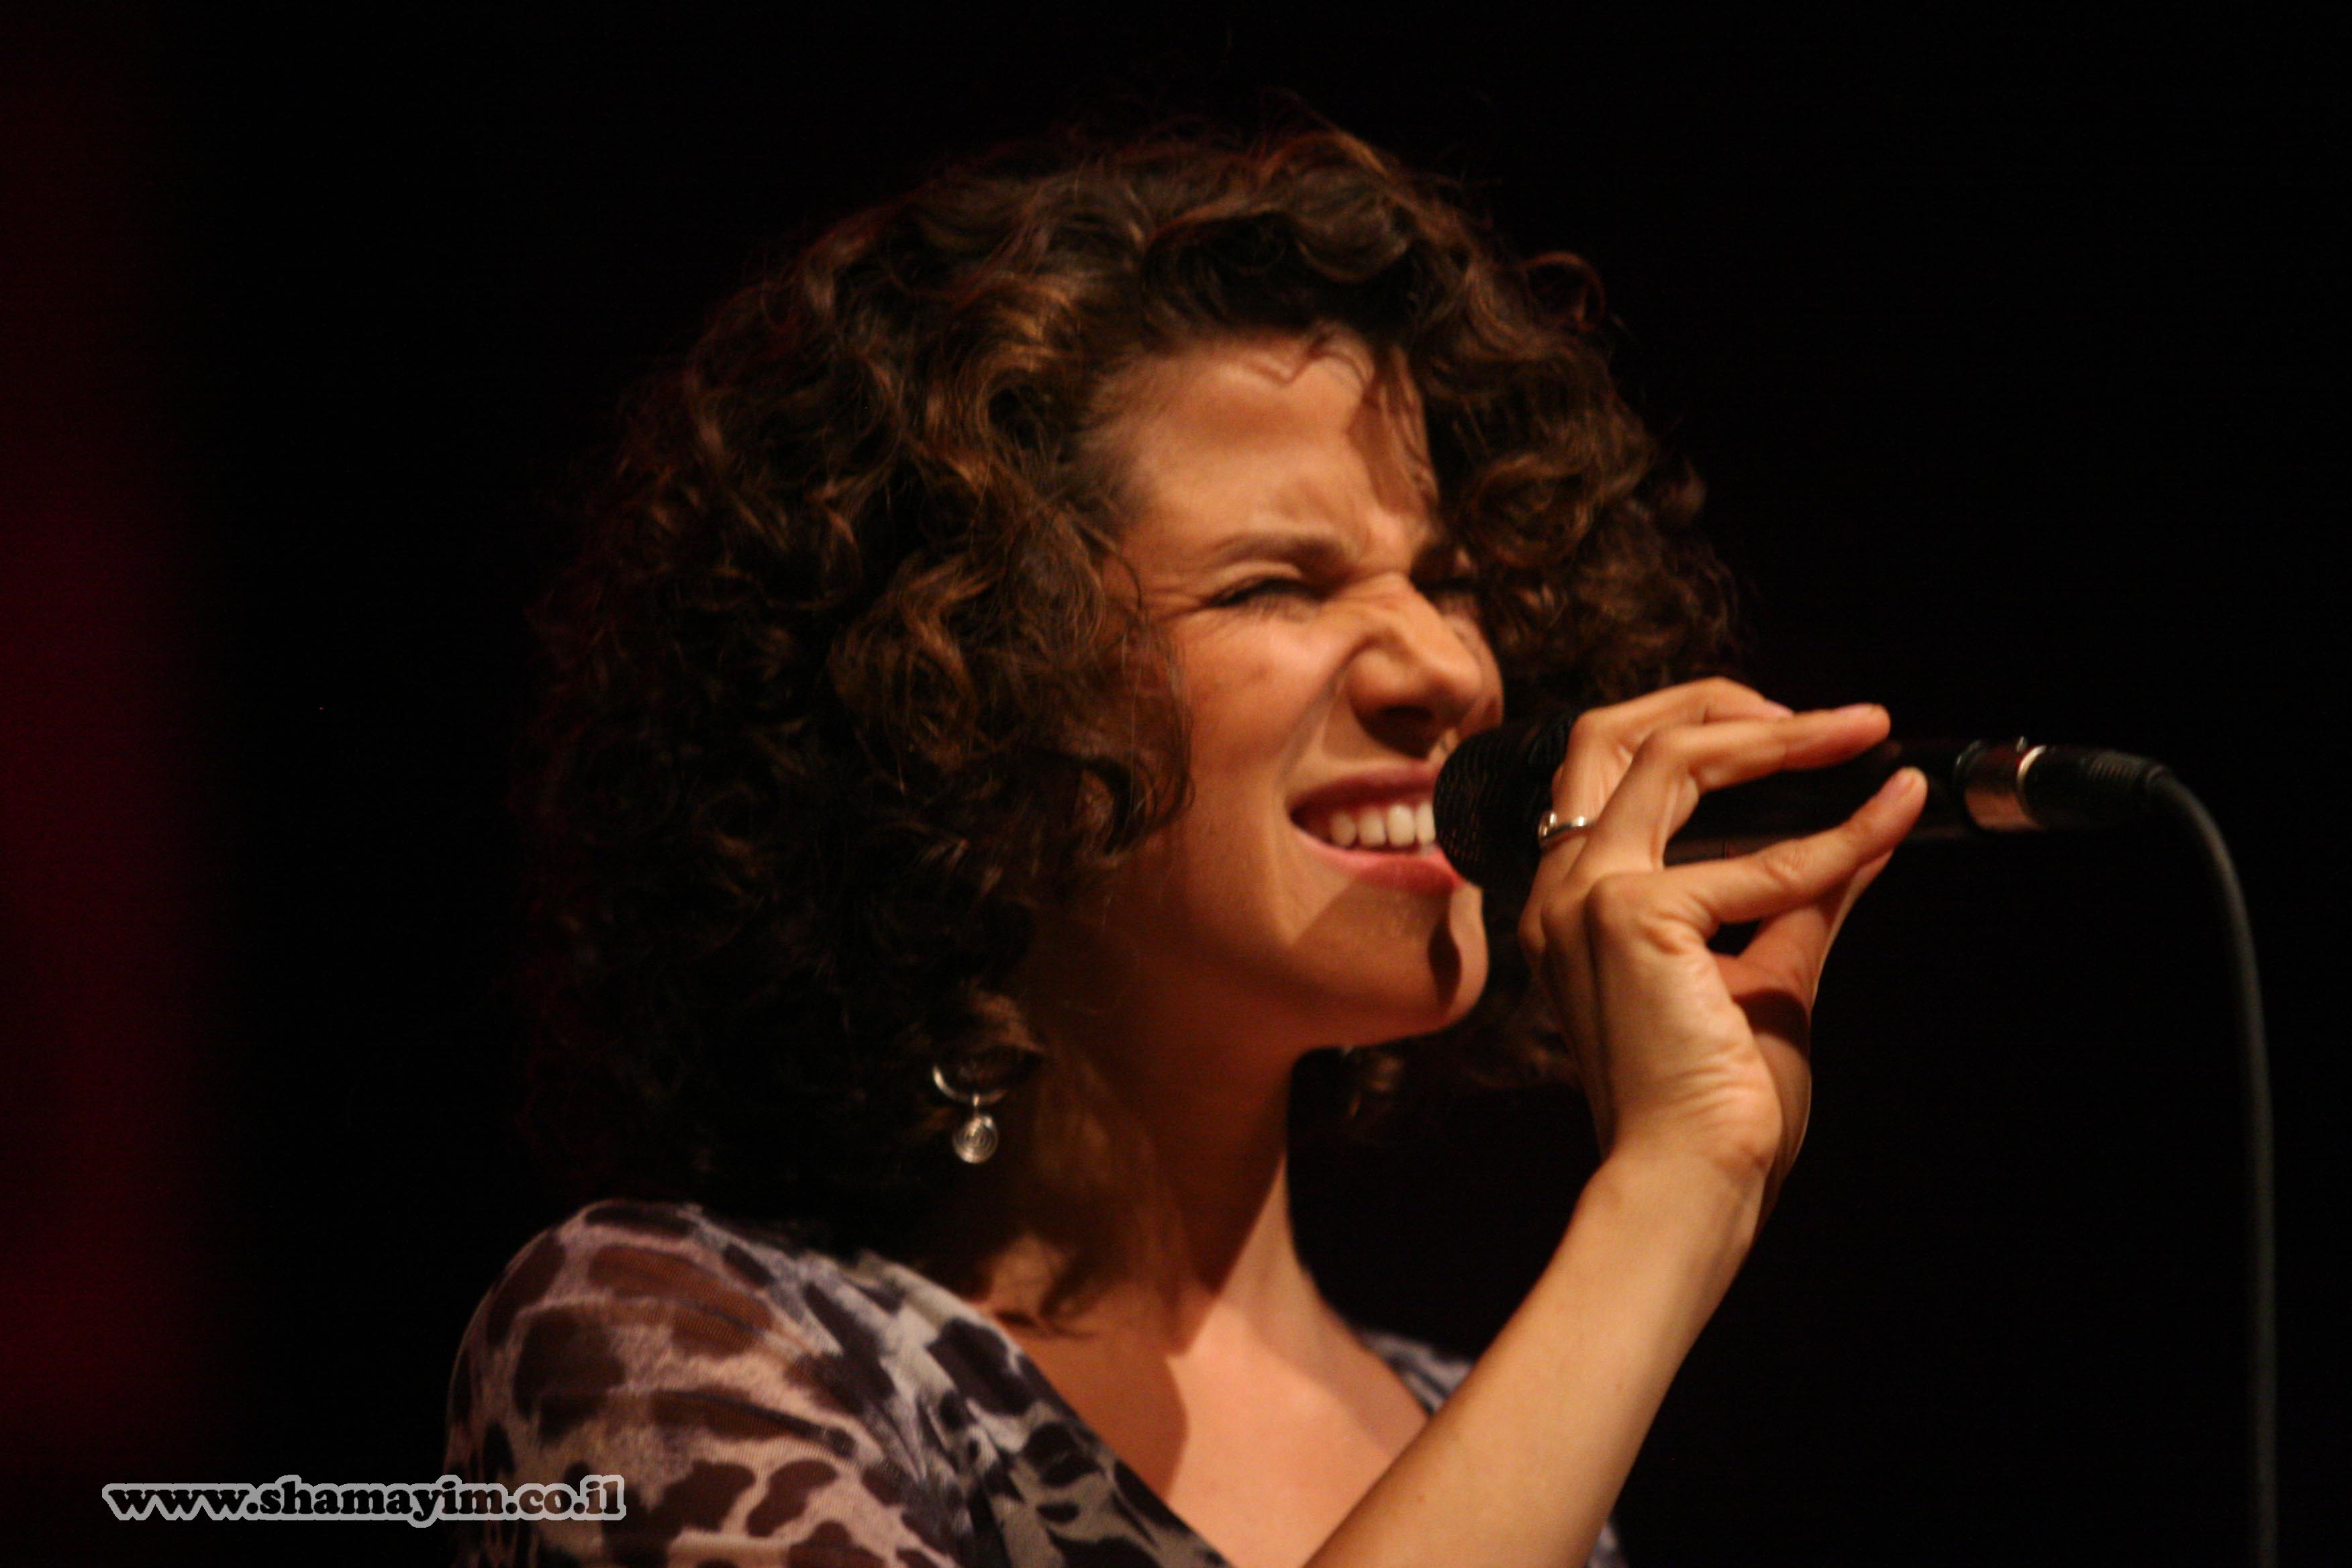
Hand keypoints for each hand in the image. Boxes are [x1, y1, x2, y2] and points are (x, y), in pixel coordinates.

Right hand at [1515, 679, 1925, 1200]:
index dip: (1710, 735)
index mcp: (1575, 902)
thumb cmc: (1717, 1105)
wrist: (1694, 1181)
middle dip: (1726, 703)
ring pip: (1671, 755)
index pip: (1615, 772)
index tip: (1806, 740)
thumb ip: (1801, 895)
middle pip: (1616, 734)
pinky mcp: (1629, 915)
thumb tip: (1863, 825)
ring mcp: (1585, 895)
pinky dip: (1838, 839)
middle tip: (1832, 718)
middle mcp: (1562, 889)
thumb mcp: (1770, 975)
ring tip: (1861, 734)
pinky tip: (1888, 823)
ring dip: (1780, 736)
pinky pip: (1757, 859)